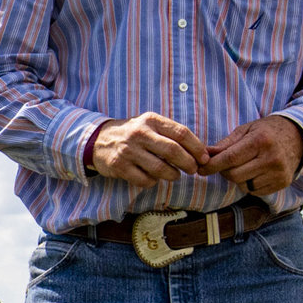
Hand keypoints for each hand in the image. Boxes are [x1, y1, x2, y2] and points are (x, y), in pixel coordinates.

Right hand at [89, 111, 210, 186]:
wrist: (98, 140)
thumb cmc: (132, 133)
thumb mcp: (149, 124)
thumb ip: (170, 133)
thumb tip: (199, 151)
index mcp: (151, 120)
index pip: (181, 133)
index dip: (197, 147)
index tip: (204, 158)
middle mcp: (139, 133)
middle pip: (173, 151)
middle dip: (188, 163)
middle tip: (193, 170)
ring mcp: (128, 151)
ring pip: (160, 168)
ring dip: (173, 175)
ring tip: (174, 175)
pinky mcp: (119, 166)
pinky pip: (145, 180)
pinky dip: (154, 182)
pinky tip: (154, 178)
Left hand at [205, 116, 302, 195]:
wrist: (300, 136)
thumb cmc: (267, 131)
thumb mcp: (246, 130)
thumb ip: (225, 144)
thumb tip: (205, 155)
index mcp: (260, 141)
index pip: (230, 158)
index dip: (212, 165)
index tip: (201, 169)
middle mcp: (271, 158)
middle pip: (234, 175)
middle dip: (224, 172)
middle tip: (224, 164)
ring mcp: (279, 172)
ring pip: (244, 185)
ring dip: (238, 178)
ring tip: (244, 165)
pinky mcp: (283, 183)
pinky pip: (255, 191)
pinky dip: (249, 184)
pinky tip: (255, 172)